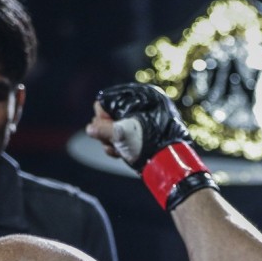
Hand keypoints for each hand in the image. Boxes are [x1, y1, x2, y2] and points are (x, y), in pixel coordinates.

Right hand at [86, 83, 215, 208]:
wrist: (171, 163)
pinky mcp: (144, 135)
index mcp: (141, 96)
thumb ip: (102, 129)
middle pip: (109, 116)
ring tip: (118, 150)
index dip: (101, 118)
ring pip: (116, 128)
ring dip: (111, 142)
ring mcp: (144, 121)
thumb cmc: (149, 144)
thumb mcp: (122, 134)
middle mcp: (143, 105)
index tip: (105, 131)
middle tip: (112, 143)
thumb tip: (90, 129)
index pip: (106, 101)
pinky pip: (125, 137)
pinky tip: (120, 154)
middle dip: (106, 133)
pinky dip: (120, 146)